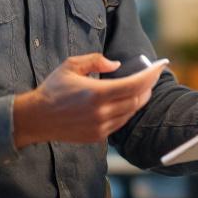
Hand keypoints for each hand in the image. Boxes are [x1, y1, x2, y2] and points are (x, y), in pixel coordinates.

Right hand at [12, 54, 164, 147]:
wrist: (37, 118)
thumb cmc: (53, 89)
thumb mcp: (71, 65)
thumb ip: (96, 61)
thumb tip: (116, 65)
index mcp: (96, 94)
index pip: (134, 86)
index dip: (150, 76)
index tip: (159, 67)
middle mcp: (101, 113)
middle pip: (136, 100)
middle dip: (147, 87)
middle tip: (152, 76)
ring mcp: (100, 127)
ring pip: (130, 113)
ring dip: (138, 100)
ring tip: (141, 88)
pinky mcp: (97, 136)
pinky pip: (120, 123)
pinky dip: (126, 111)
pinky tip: (126, 102)